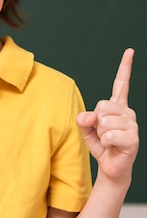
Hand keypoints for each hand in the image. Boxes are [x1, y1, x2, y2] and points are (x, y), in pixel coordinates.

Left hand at [76, 48, 138, 185]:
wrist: (110, 166)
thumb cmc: (100, 145)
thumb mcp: (86, 129)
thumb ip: (84, 119)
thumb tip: (92, 116)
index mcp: (117, 106)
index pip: (121, 84)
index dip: (125, 67)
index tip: (130, 51)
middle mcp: (127, 112)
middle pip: (102, 106)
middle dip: (96, 122)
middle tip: (103, 133)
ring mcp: (132, 124)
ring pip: (104, 122)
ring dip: (100, 134)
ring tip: (108, 141)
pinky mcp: (132, 138)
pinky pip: (109, 135)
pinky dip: (105, 143)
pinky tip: (113, 146)